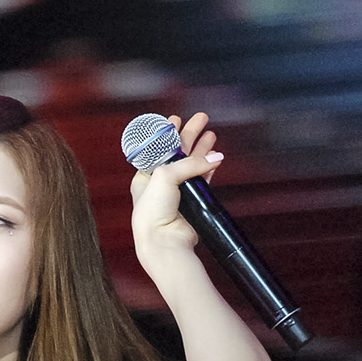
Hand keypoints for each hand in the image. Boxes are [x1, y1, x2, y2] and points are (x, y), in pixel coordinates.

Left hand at [129, 113, 223, 266]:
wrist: (164, 241)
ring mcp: (177, 192)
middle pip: (178, 152)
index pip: (158, 147)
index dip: (168, 132)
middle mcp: (160, 182)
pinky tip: (216, 157)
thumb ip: (189, 164)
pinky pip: (203, 179)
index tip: (177, 119)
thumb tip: (213, 157)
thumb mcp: (165, 177)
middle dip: (190, 134)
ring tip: (211, 134)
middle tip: (201, 118)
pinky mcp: (192, 202)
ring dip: (202, 148)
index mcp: (145, 175)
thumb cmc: (152, 214)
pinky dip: (209, 167)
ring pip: (192, 164)